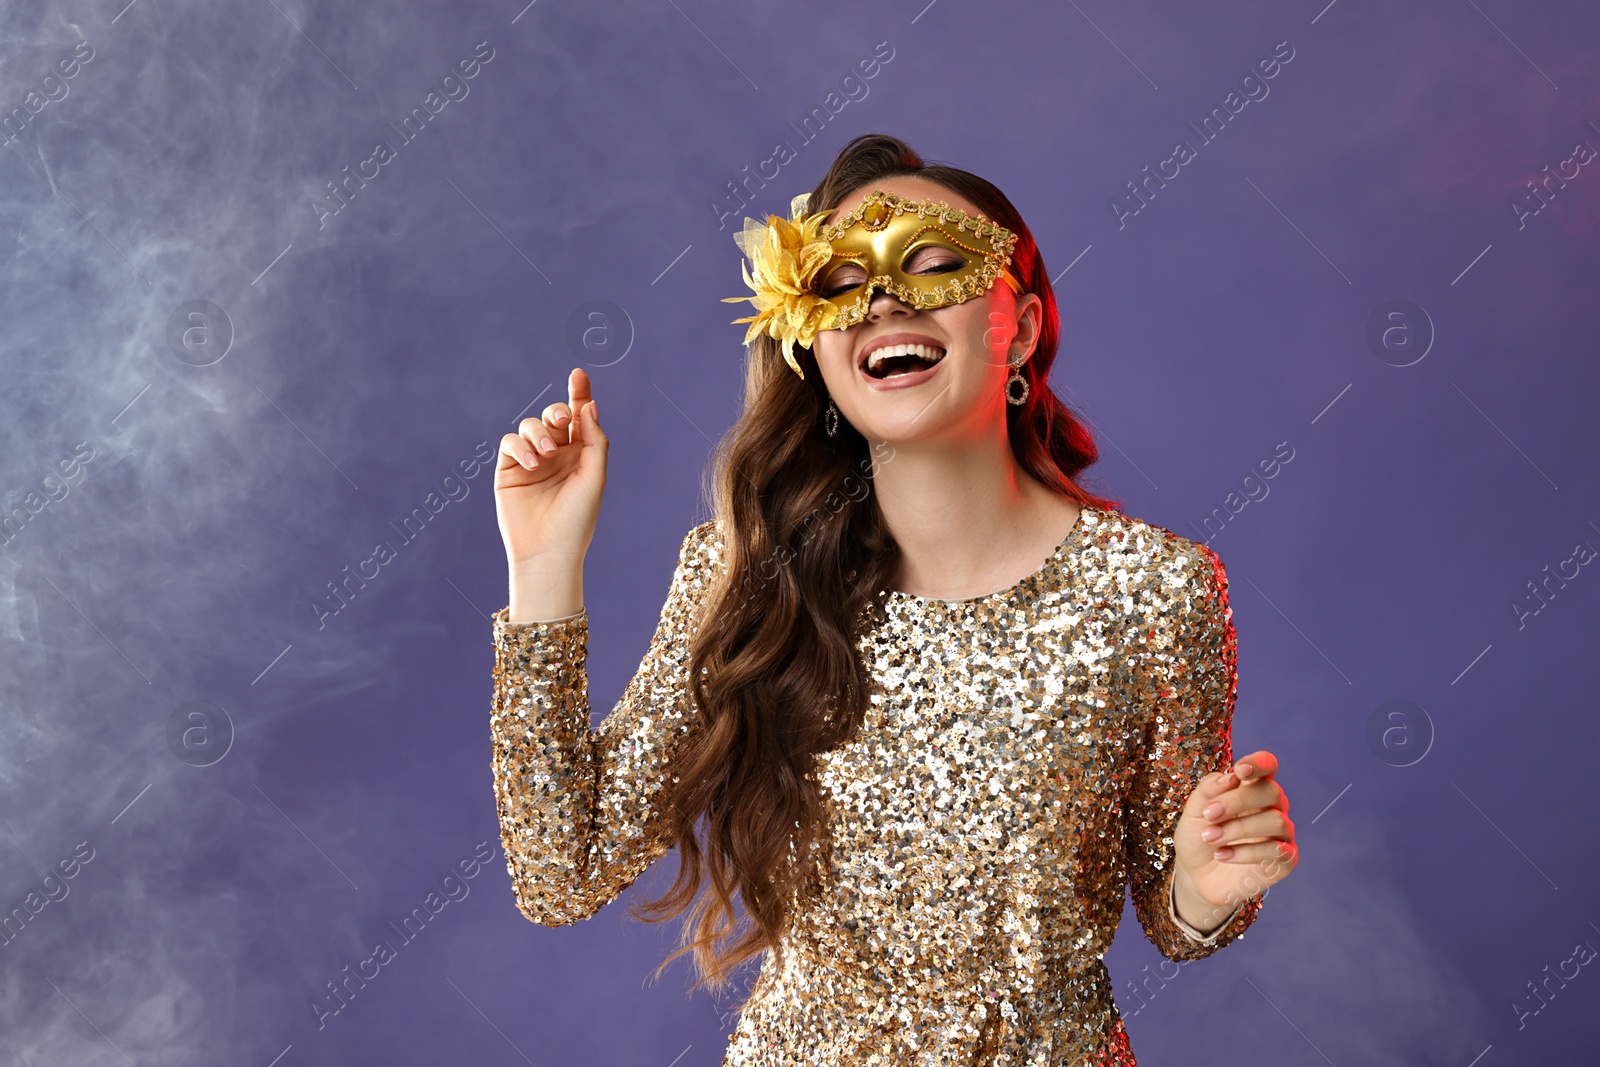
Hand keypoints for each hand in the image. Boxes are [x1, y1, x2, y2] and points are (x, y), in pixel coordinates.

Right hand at [494, 367, 607, 566]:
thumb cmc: (577, 518)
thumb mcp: (594, 477)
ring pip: (530, 425)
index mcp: (582, 454)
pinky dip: (520, 446)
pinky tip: (531, 463)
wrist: (547, 550)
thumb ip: (594, 439)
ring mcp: (532, 460)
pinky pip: (510, 443)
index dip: (579, 393)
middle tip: (562, 421)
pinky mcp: (509, 470)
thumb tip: (589, 405)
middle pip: (554, 416)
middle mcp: (557, 454)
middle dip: (557, 411)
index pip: (580, 416)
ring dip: (538, 433)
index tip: (578, 374)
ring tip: (545, 455)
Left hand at [1172, 750, 1297, 917]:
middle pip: (1271, 791)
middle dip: (1238, 800)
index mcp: (1251, 787)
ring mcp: (1281, 834)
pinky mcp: (1285, 860)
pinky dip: (1247, 852)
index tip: (1240, 770)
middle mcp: (1272, 807)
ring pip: (1276, 820)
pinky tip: (1222, 855)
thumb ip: (1209, 790)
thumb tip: (1231, 777)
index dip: (1259, 764)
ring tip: (1209, 838)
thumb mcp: (1193, 811)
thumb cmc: (1198, 836)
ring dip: (1238, 828)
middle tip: (1209, 814)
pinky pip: (1278, 850)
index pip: (1268, 766)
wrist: (1196, 875)